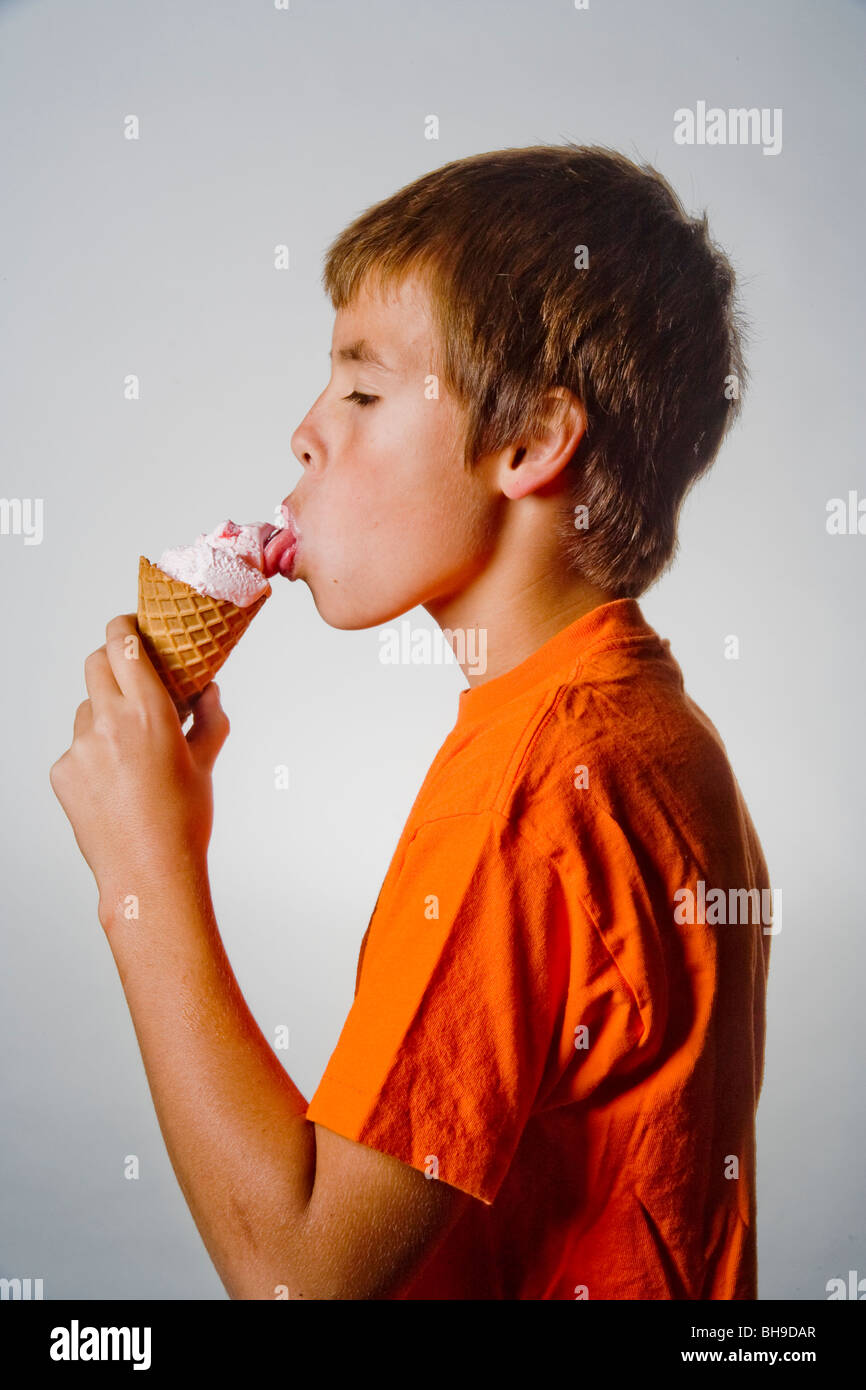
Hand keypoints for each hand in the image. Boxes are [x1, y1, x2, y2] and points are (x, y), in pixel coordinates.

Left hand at [49, 614, 230, 926]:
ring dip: (104, 713)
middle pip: (96, 663)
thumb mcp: (205, 763)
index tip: (130, 626)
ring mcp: (80, 746)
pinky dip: (93, 752)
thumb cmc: (184, 820)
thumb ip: (209, 717)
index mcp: (150, 713)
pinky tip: (115, 783)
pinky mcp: (62, 771)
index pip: (124, 643)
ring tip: (130, 750)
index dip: (123, 626)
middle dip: (112, 662)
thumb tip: (209, 690)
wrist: (148, 871)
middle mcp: (110, 722)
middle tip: (129, 677)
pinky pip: (76, 746)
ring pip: (86, 707)